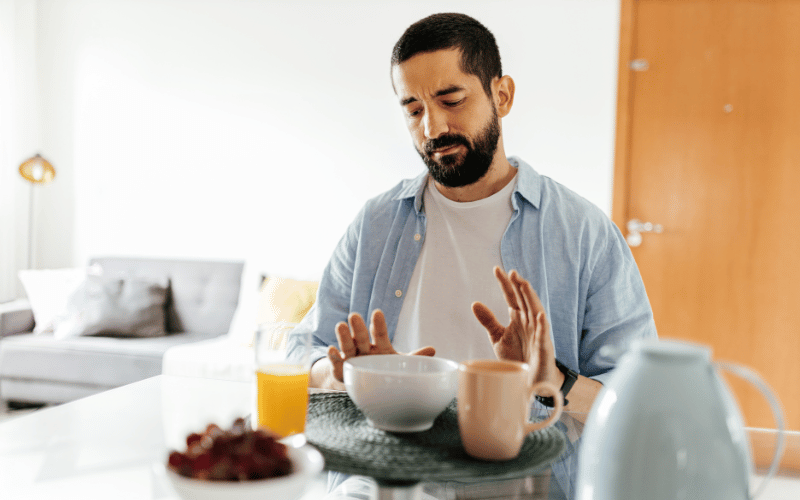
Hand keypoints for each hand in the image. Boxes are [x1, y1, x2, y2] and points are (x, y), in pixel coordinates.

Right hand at [326, 309, 435, 382]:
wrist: (366, 385)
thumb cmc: (386, 371)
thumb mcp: (400, 365)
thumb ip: (415, 358)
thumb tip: (433, 350)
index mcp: (380, 346)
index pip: (380, 333)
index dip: (378, 324)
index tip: (377, 312)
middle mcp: (365, 349)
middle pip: (361, 337)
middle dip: (358, 327)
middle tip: (354, 315)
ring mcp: (352, 358)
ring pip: (347, 346)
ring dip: (344, 336)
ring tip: (340, 325)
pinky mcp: (341, 369)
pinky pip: (336, 362)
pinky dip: (333, 357)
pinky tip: (331, 349)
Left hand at [471, 267, 561, 385]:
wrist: (531, 380)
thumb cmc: (517, 357)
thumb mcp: (498, 338)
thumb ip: (488, 321)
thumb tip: (475, 303)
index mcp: (517, 317)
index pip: (511, 296)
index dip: (504, 283)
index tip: (496, 269)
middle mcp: (528, 321)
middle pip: (524, 299)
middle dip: (518, 286)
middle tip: (511, 272)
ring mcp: (537, 333)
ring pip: (535, 311)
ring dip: (530, 298)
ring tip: (524, 285)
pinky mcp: (544, 347)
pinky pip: (544, 335)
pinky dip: (542, 325)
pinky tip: (540, 315)